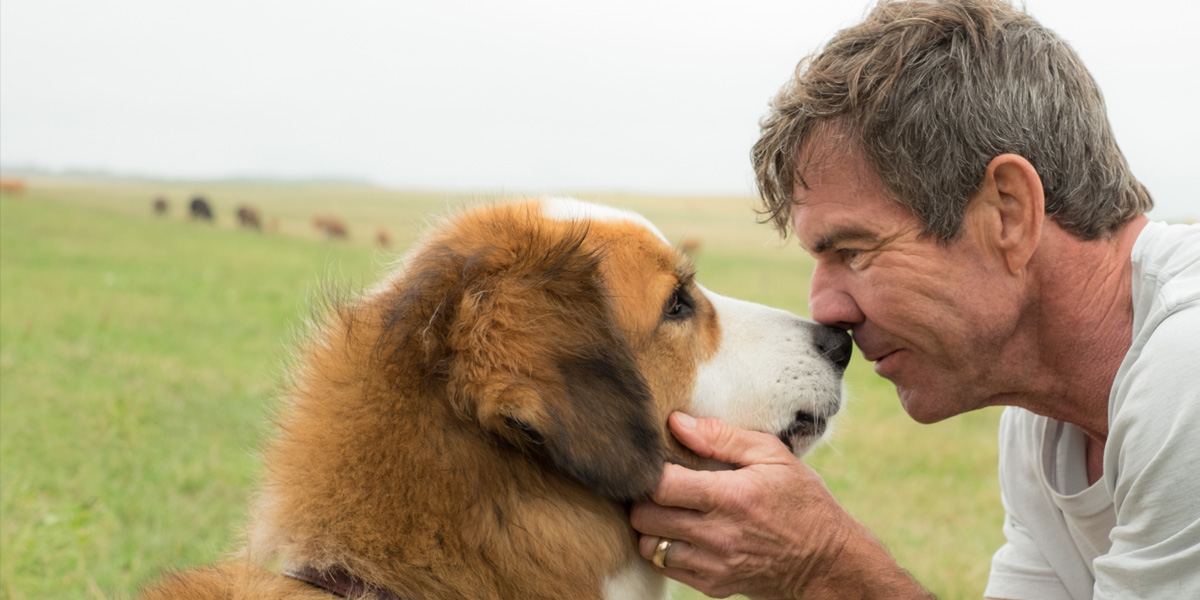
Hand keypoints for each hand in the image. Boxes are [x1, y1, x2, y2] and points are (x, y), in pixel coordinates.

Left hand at [630, 412, 928, 598]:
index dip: (648, 471)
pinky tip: (682, 533)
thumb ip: (722, 437)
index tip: (656, 462)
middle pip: (645, 516)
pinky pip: (666, 567)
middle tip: (658, 485)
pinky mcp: (713, 585)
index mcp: (731, 497)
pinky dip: (664, 550)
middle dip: (643, 497)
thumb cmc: (802, 500)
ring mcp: (714, 564)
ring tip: (668, 510)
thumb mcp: (774, 456)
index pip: (660, 486)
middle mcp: (717, 535)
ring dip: (651, 527)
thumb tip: (677, 423)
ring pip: (649, 546)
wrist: (827, 561)